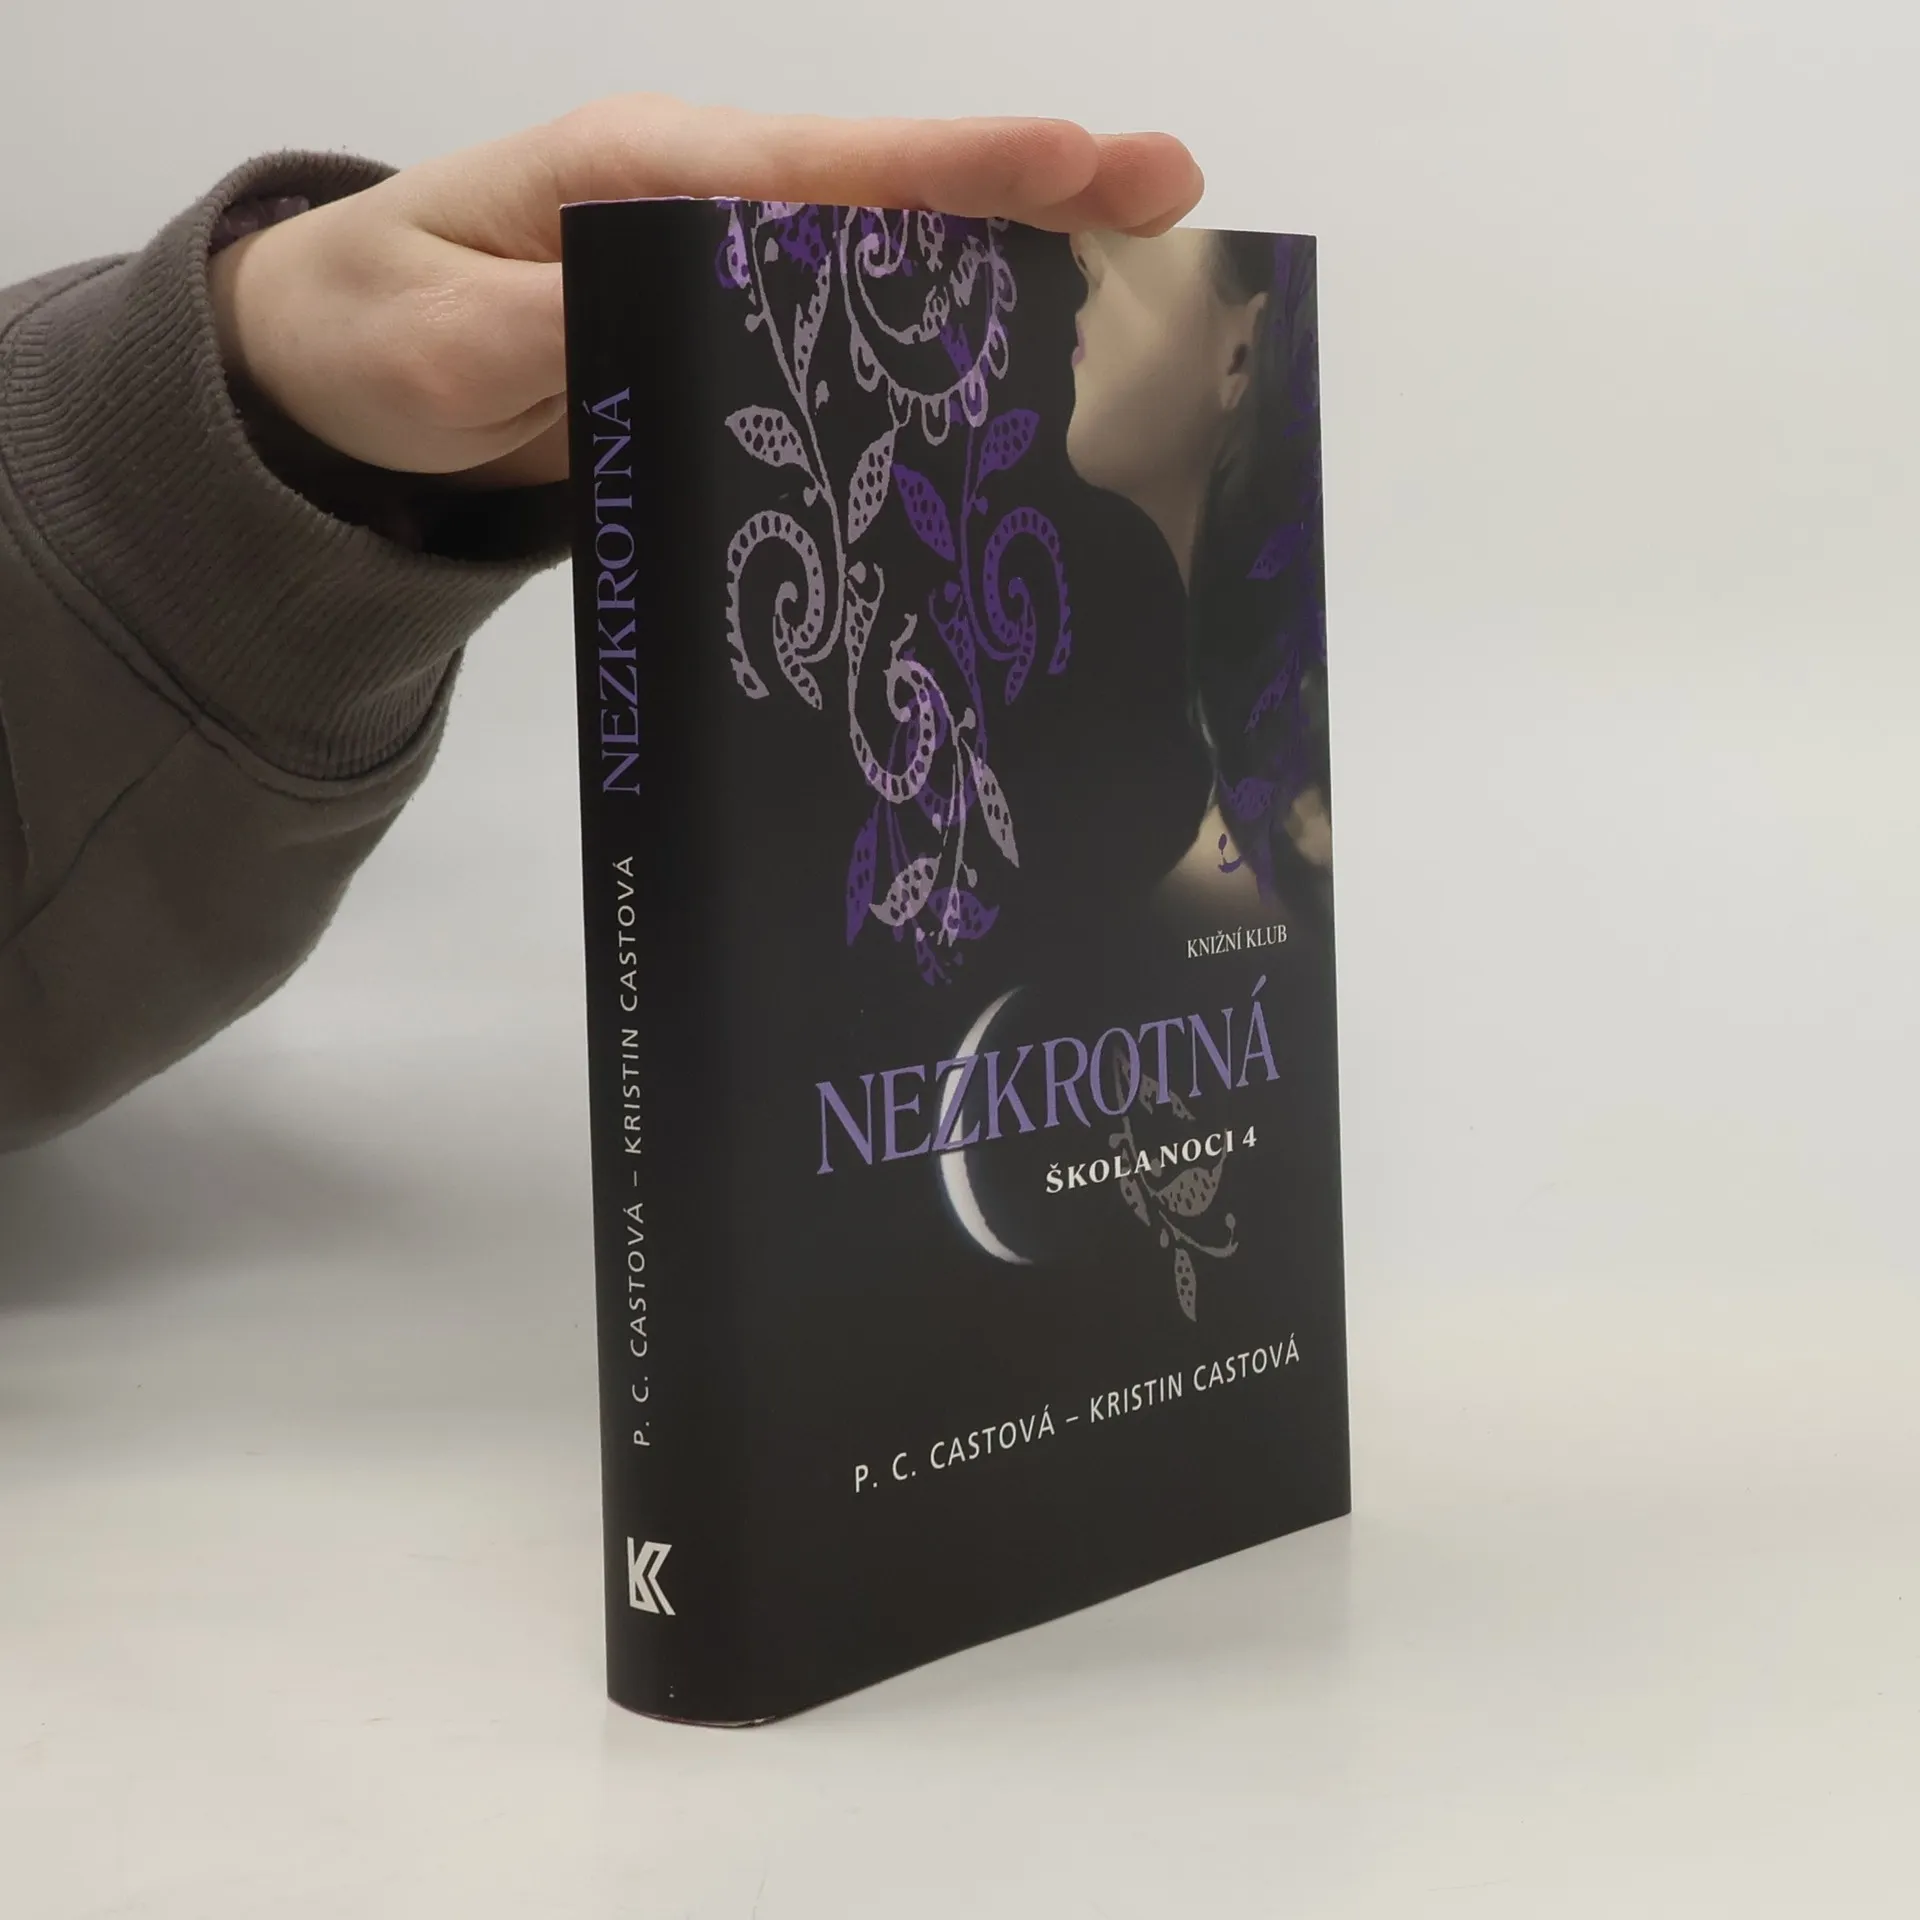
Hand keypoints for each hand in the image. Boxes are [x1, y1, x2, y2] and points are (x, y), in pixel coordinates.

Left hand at [208, 97, 1203, 488]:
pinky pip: (856, 320)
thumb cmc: (372, 336)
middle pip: (889, 190)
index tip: (1070, 161)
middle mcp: (703, 202)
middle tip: (1170, 189)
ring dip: (1016, 253)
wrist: (336, 377)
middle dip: (1030, 187)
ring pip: (890, 249)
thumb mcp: (437, 345)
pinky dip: (949, 323)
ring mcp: (725, 267)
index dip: (949, 169)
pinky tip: (1030, 353)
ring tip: (1150, 259)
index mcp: (640, 175)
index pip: (819, 167)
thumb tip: (677, 315)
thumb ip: (548, 331)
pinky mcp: (731, 332)